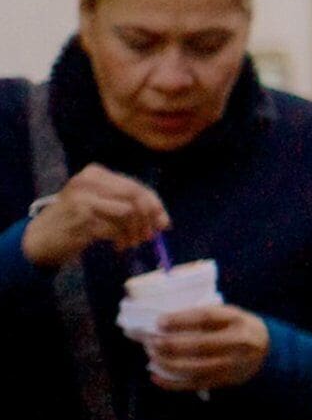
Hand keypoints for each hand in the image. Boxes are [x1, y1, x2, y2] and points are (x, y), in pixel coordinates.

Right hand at [20, 166, 165, 268]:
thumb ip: (127, 205)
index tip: (164, 223)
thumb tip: (163, 220)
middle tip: (149, 236)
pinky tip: (118, 245)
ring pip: (127, 213)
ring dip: (135, 232)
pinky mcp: (81, 220)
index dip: (155, 205)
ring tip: (131, 242)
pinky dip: (122, 239)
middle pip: (134, 197)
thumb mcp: (99, 203)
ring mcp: (83, 200)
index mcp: (95, 173)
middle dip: (148, 218)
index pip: (135, 186)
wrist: (40, 237)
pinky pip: (114, 229)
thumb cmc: (74, 220)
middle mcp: (88, 182)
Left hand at [144, 304, 269, 392]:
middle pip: (200, 345)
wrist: (268, 353)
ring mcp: (232, 364)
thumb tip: (167, 319)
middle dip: (171, 344)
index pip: (207, 318)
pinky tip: (155, 376)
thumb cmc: (240, 329)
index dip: (181, 320)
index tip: (160, 322)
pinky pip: (194, 384)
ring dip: (168, 363)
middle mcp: (237, 342)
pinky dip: (172, 383)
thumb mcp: (231, 315)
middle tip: (151, 342)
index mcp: (238, 320)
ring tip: (152, 357)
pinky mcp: (224, 381)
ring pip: (195, 368)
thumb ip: (206, 315)